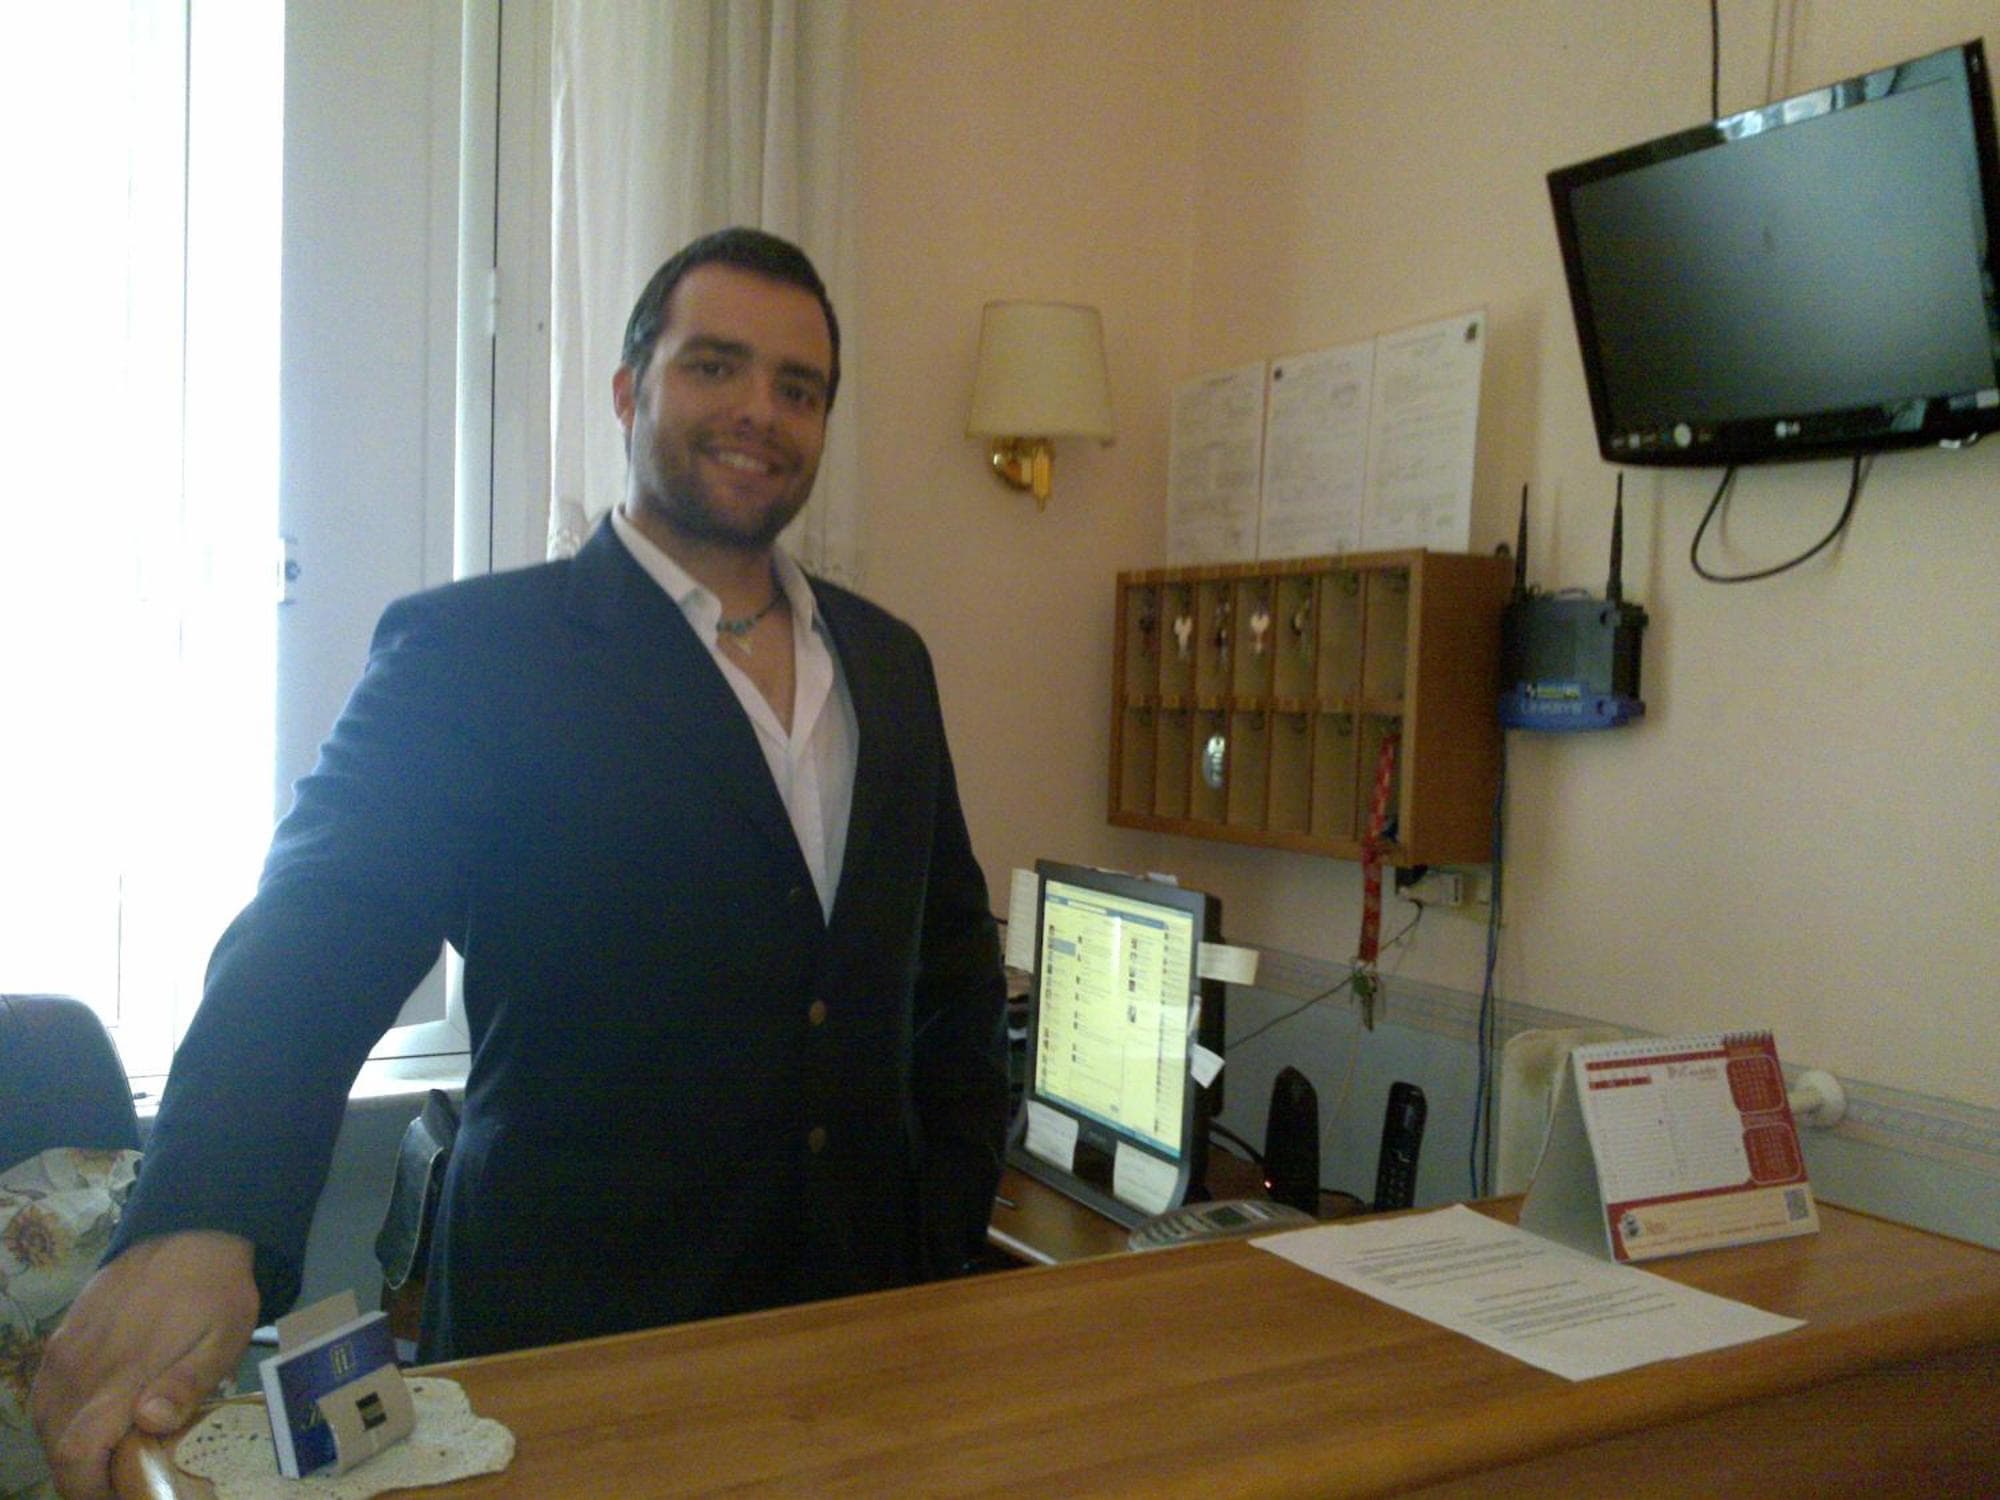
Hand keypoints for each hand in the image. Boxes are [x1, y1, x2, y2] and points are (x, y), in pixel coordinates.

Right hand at [30, 1230, 258, 1499]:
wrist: (191, 1232)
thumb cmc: (216, 1292)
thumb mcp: (224, 1337)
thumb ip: (188, 1383)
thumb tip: (149, 1422)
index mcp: (122, 1373)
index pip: (76, 1454)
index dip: (89, 1491)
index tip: (119, 1497)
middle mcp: (80, 1367)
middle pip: (55, 1448)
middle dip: (81, 1478)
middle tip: (122, 1482)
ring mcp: (65, 1351)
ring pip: (44, 1423)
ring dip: (69, 1450)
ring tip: (110, 1457)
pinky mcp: (61, 1338)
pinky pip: (44, 1394)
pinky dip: (60, 1420)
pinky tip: (93, 1422)